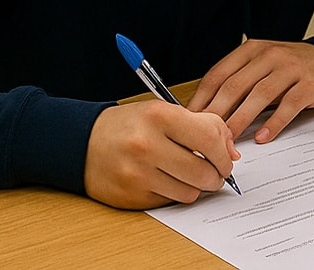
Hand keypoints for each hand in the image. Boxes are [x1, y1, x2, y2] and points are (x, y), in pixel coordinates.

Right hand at [84, 102, 238, 208]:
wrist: (82, 143)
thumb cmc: (128, 126)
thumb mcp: (162, 111)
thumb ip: (201, 125)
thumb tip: (231, 152)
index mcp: (158, 116)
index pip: (209, 138)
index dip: (225, 153)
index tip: (226, 159)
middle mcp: (147, 144)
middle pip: (203, 171)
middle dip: (216, 175)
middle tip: (213, 172)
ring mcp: (138, 173)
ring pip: (189, 192)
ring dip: (195, 187)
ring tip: (188, 175)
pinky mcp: (132, 196)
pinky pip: (169, 202)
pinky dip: (174, 194)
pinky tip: (166, 181)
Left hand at [189, 39, 313, 143]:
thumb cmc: (292, 69)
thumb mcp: (263, 67)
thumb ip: (240, 82)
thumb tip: (208, 113)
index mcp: (252, 50)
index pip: (219, 73)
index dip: (202, 98)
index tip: (190, 120)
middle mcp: (269, 55)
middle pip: (235, 85)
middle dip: (217, 113)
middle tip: (204, 136)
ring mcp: (291, 68)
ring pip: (259, 95)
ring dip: (241, 119)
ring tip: (229, 140)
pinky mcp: (310, 84)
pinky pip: (289, 105)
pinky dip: (274, 123)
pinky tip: (263, 138)